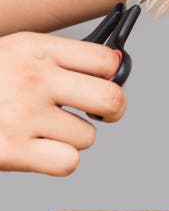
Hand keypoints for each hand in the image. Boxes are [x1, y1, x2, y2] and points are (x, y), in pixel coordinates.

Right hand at [0, 32, 125, 175]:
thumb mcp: (11, 52)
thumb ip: (57, 59)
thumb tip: (116, 66)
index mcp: (35, 48)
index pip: (107, 61)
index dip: (111, 77)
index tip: (99, 85)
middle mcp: (33, 78)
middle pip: (112, 99)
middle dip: (111, 112)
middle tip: (97, 116)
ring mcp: (23, 114)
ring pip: (88, 136)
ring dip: (69, 139)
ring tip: (39, 131)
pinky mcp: (12, 150)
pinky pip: (69, 162)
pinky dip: (57, 162)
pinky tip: (37, 151)